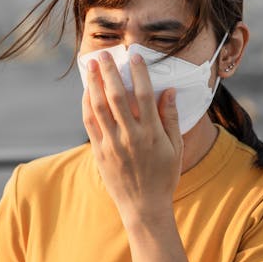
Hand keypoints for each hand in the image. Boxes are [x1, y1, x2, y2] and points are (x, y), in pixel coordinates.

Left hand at [82, 50, 184, 224]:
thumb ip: (171, 118)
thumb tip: (169, 91)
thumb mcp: (175, 148)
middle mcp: (130, 136)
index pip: (145, 95)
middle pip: (117, 97)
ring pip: (99, 107)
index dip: (139, 73)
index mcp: (152, 133)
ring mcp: (112, 144)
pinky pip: (90, 123)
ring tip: (90, 66)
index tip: (135, 57)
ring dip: (93, 84)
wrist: (144, 206)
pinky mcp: (99, 152)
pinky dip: (86, 105)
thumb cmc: (164, 176)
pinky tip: (86, 91)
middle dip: (109, 72)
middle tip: (104, 55)